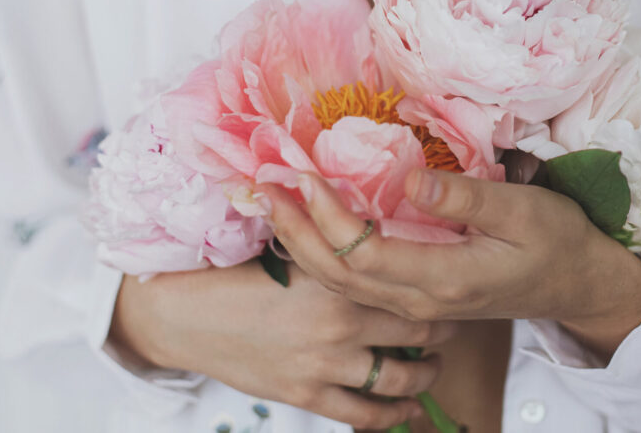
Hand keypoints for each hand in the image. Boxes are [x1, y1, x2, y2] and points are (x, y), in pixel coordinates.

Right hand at [110, 260, 457, 428]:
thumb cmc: (239, 275)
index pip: (406, 282)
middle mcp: (340, 320)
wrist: (189, 314)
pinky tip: (408, 410)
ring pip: (399, 376)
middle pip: (416, 328)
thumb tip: (371, 227)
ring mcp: (326, 361)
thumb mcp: (292, 252)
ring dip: (425, 374)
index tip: (444, 285)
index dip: (433, 286)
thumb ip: (335, 248)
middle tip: (451, 327)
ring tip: (433, 367)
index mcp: (339, 276)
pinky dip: (392, 415)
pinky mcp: (308, 393)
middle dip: (441, 331)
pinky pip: (364, 414)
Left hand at [267, 170, 640, 360]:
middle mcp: (420, 301)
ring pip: (343, 286)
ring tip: (275, 205)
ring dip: (304, 246)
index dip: (327, 218)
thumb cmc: (556, 241)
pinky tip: (313, 231)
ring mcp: (418, 306)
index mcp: (443, 280)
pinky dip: (327, 257)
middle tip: (265, 188)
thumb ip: (464, 198)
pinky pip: (359, 285)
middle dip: (297, 232)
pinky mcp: (420, 298)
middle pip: (339, 277)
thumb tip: (409, 178)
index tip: (303, 176)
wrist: (578, 284)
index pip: (363, 254)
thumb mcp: (522, 211)